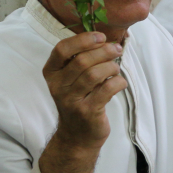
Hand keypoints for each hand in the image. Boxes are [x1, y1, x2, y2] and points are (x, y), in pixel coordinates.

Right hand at [43, 32, 127, 149]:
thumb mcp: (72, 79)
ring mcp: (71, 100)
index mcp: (52, 73)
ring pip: (94, 74)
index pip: (62, 49)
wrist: (76, 136)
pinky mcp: (87, 112)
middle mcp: (58, 86)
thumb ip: (82, 59)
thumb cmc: (79, 100)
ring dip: (111, 67)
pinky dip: (118, 82)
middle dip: (104, 51)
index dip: (83, 39)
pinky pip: (107, 89)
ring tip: (116, 68)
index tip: (101, 36)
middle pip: (82, 60)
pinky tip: (120, 82)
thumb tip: (106, 40)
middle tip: (116, 50)